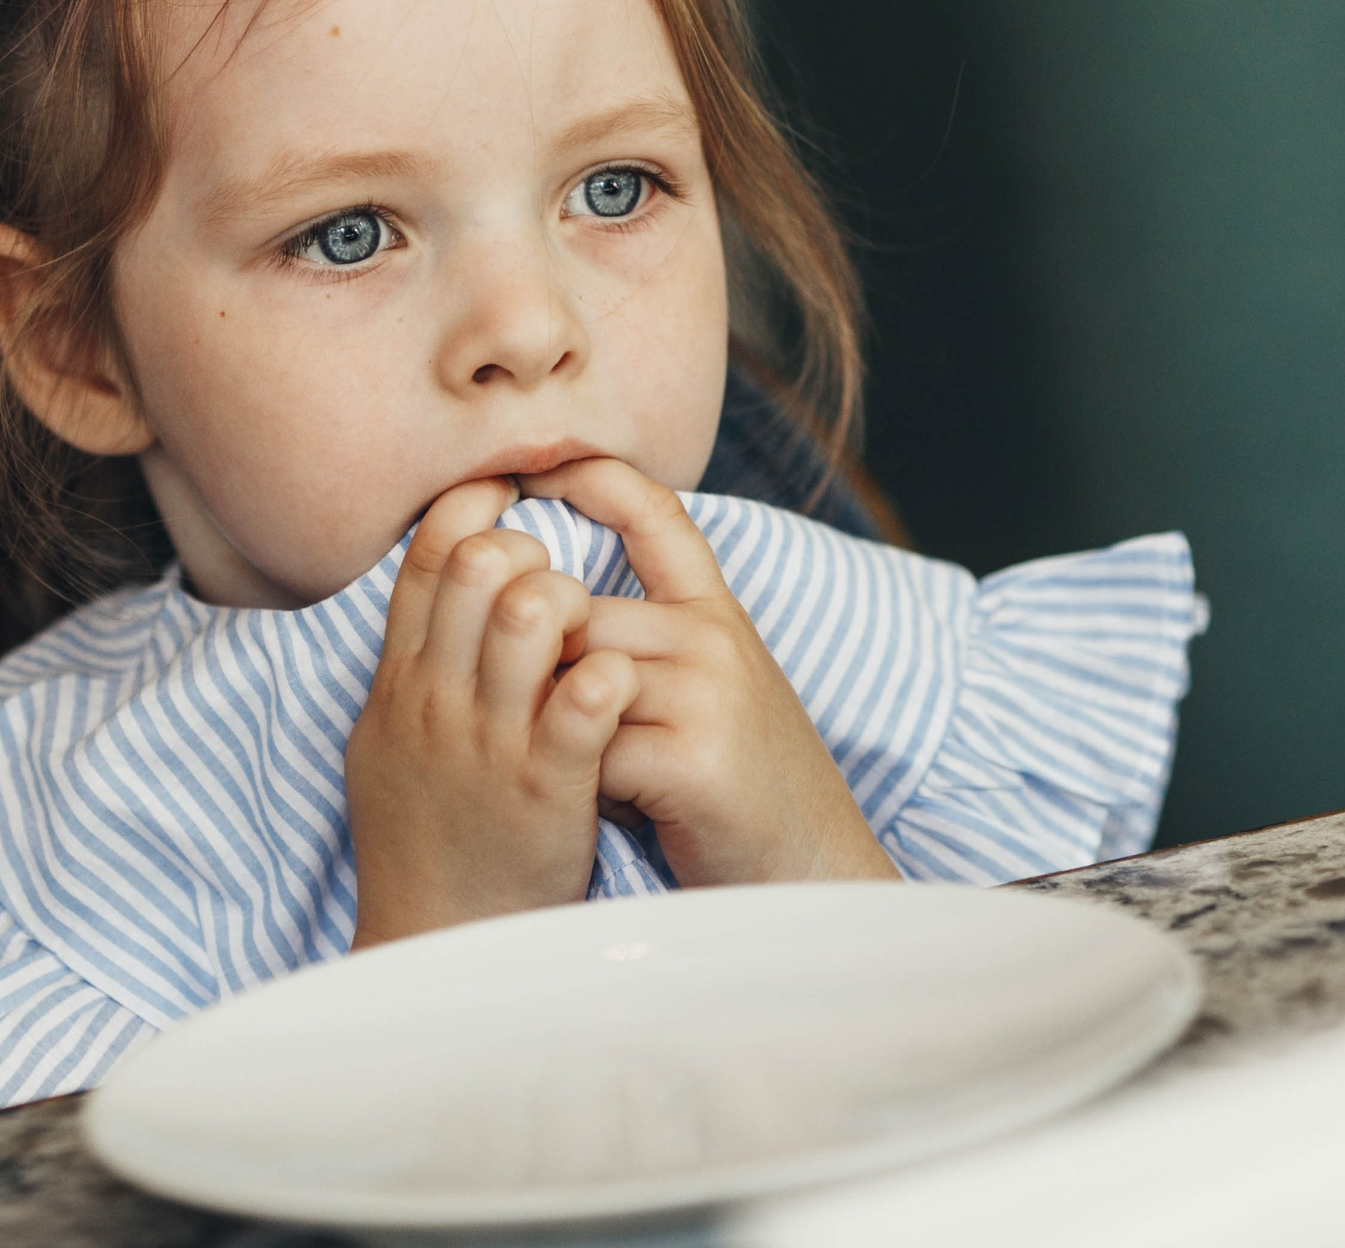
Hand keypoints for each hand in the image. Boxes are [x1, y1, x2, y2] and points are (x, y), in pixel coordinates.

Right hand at [346, 478, 641, 947]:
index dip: (476, 513)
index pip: (428, 558)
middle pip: (477, 565)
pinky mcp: (546, 787)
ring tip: (593, 630)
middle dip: (530, 549)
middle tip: (559, 577)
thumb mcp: (386, 742)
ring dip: (575, 599)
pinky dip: (609, 672)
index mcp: (397, 683)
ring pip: (531, 612)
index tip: (513, 508)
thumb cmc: (421, 837)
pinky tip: (620, 680)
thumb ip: (410, 666)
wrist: (435, 941)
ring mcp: (488, 742)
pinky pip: (585, 698)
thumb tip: (427, 588)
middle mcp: (434, 700)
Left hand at [517, 459, 897, 886]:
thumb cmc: (737, 785)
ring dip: (559, 729)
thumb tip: (545, 603)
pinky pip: (587, 747)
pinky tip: (618, 808)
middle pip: (572, 614)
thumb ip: (647, 641)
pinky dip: (583, 782)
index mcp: (716, 613)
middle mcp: (714, 639)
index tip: (535, 469)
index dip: (592, 479)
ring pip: (572, 677)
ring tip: (589, 770)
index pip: (654, 512)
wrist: (809, 877)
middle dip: (541, 669)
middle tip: (555, 728)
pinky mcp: (694, 759)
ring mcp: (708, 695)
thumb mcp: (708, 690)